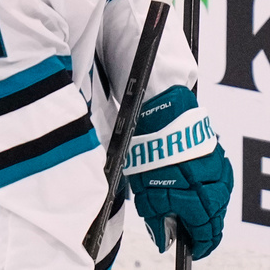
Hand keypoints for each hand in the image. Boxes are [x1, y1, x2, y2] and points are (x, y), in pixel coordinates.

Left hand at [125, 86, 232, 259]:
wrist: (160, 115)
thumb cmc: (151, 152)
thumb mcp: (146, 192)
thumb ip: (157, 220)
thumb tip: (163, 241)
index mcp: (200, 203)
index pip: (206, 235)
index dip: (198, 245)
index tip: (191, 250)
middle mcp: (216, 190)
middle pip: (214, 220)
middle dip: (201, 229)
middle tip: (187, 232)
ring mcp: (220, 173)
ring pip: (217, 202)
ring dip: (204, 209)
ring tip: (187, 210)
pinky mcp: (219, 158)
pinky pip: (217, 183)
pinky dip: (207, 191)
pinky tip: (194, 189)